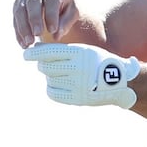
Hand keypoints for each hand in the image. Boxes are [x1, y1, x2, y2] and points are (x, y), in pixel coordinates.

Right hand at [12, 0, 78, 47]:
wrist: (56, 1)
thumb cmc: (66, 7)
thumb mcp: (72, 13)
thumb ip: (66, 22)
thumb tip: (56, 35)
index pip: (52, 0)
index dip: (51, 15)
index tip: (52, 30)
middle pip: (33, 2)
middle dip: (34, 19)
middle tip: (37, 34)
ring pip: (20, 10)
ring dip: (23, 27)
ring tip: (29, 43)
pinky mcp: (17, 5)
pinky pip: (15, 19)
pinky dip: (19, 33)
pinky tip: (24, 44)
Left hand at [23, 43, 140, 108]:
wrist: (120, 83)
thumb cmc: (96, 62)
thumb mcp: (83, 50)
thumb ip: (60, 50)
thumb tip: (36, 48)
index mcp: (80, 53)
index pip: (51, 52)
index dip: (35, 53)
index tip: (25, 54)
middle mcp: (78, 69)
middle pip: (47, 67)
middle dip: (42, 64)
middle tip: (44, 64)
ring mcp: (78, 85)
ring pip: (50, 79)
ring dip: (49, 76)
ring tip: (59, 74)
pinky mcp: (77, 98)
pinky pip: (53, 93)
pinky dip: (52, 88)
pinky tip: (57, 84)